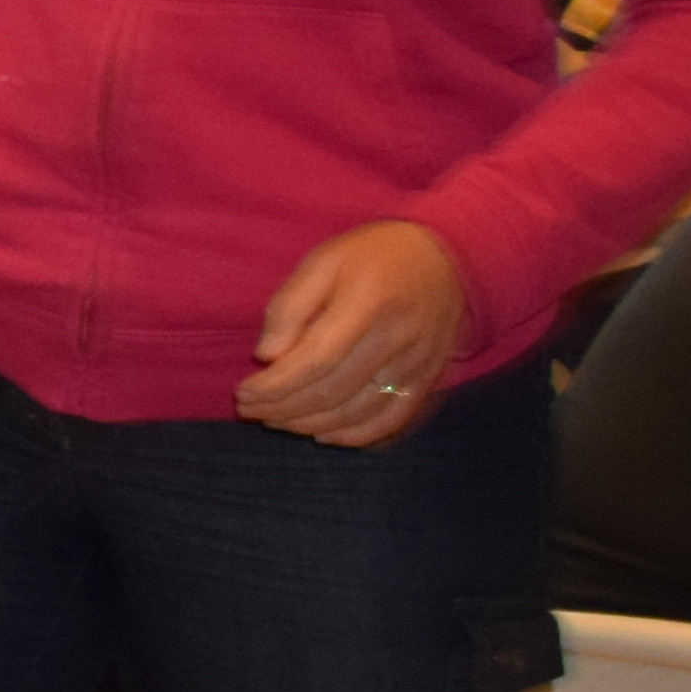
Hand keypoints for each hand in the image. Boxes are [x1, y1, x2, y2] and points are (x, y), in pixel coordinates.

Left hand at [238, 218, 464, 447]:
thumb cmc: (374, 256)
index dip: (274, 386)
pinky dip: (355, 435)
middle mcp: (396, 339)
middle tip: (250, 411)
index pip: (314, 361)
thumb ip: (290, 307)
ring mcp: (416, 363)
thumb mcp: (324, 261)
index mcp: (367, 304)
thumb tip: (267, 357)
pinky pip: (391, 419)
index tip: (243, 394)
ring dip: (309, 424)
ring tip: (275, 420)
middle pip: (332, 392)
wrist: (447, 257)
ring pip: (357, 412)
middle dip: (282, 408)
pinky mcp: (427, 378)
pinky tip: (323, 434)